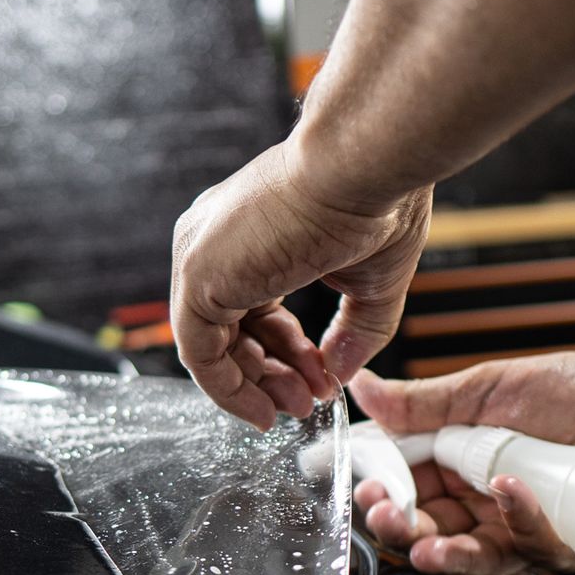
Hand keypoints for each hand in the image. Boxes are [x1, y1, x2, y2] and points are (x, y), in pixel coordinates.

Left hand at [171, 138, 431, 428]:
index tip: (322, 378)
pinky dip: (228, 391)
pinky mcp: (197, 277)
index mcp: (248, 233)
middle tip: (309, 402)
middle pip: (230, 331)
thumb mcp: (372, 281)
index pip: (253, 308)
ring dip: (255, 389)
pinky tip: (263, 410)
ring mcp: (200, 257)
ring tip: (299, 407)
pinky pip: (199, 355)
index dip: (287, 352)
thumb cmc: (376, 200)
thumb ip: (353, 330)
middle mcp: (215, 243)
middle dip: (272, 375)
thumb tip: (340, 375)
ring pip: (210, 348)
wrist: (365, 164)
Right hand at [349, 352, 574, 573]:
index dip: (382, 496)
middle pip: (430, 533)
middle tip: (387, 517)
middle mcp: (482, 507)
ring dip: (447, 552)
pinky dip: (516, 519)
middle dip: (403, 531)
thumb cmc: (563, 390)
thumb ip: (423, 403)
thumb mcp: (483, 390)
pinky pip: (532, 543)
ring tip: (425, 544)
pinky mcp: (562, 540)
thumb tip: (361, 387)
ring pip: (475, 554)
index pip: (406, 492)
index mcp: (454, 471)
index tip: (365, 489)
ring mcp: (521, 528)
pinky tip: (506, 490)